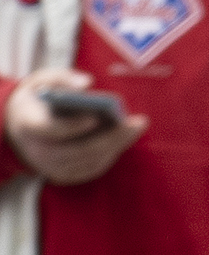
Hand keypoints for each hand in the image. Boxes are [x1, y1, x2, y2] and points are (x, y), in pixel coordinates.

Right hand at [4, 71, 144, 184]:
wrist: (24, 124)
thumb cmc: (41, 98)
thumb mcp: (44, 80)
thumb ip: (63, 78)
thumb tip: (87, 83)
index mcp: (29, 125)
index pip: (50, 130)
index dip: (71, 127)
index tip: (95, 118)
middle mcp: (37, 152)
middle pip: (76, 150)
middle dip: (109, 137)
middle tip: (137, 122)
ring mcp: (51, 167)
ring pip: (88, 161)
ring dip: (116, 144)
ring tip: (137, 126)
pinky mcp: (65, 175)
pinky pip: (93, 167)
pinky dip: (112, 152)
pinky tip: (127, 136)